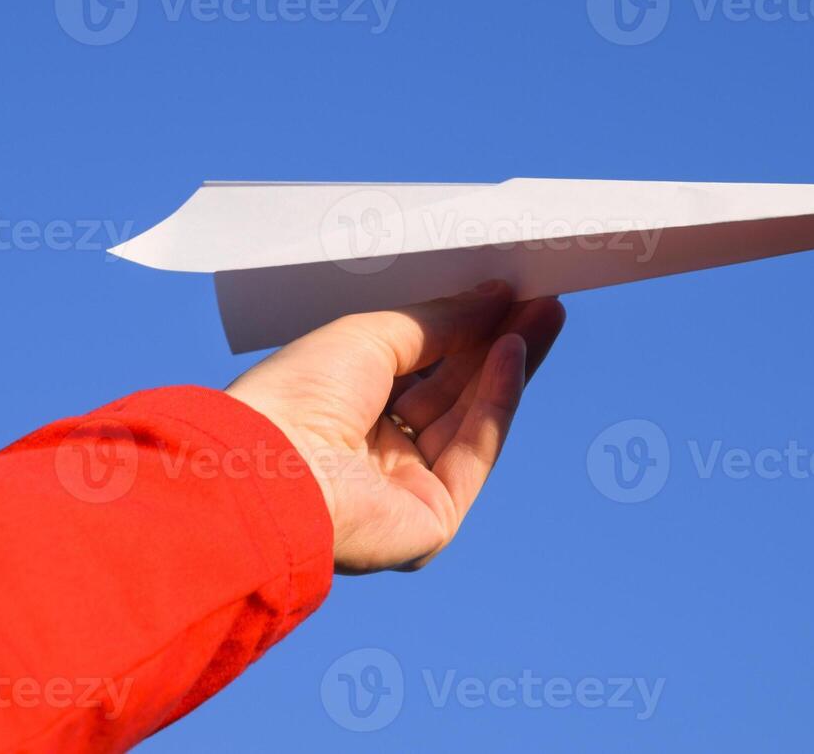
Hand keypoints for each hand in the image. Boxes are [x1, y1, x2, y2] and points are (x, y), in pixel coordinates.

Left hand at [226, 282, 564, 573]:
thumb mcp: (373, 335)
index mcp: (347, 413)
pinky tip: (514, 351)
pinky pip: (474, 451)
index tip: (506, 292)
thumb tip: (496, 297)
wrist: (267, 468)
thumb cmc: (299, 393)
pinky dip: (498, 401)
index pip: (421, 368)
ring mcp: (406, 489)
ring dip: (510, 364)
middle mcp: (376, 454)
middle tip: (541, 298)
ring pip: (472, 418)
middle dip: (498, 342)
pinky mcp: (432, 520)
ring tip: (546, 311)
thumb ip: (442, 321)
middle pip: (455, 391)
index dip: (465, 330)